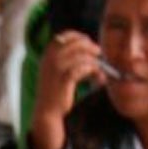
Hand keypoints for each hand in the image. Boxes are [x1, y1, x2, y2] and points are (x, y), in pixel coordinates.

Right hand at [30, 31, 102, 148]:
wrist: (47, 111)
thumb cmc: (55, 91)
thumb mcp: (57, 70)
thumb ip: (66, 58)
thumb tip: (88, 47)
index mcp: (47, 55)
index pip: (65, 36)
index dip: (79, 37)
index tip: (89, 42)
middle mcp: (50, 59)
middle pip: (76, 44)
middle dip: (90, 47)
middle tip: (99, 54)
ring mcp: (57, 69)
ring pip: (82, 56)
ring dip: (94, 62)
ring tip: (100, 72)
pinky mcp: (65, 80)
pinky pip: (83, 69)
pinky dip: (94, 72)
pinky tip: (98, 79)